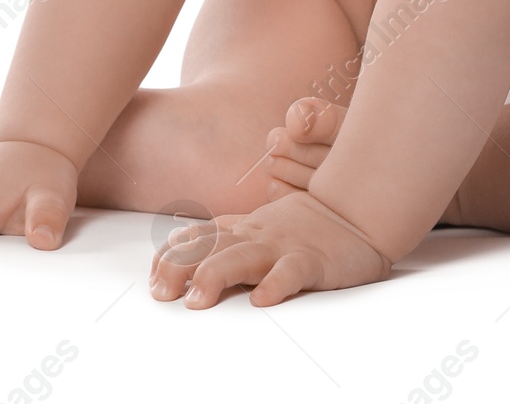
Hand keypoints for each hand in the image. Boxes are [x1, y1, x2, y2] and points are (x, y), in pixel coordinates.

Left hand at [149, 189, 391, 308]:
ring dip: (216, 275)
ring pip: (243, 257)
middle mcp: (256, 236)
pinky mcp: (312, 260)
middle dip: (180, 267)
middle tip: (161, 292)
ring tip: (197, 299)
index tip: (153, 277)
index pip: (198, 238)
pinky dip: (276, 285)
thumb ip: (226, 237)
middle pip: (210, 247)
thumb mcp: (260, 228)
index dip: (171, 256)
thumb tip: (180, 248)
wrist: (356, 209)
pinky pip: (292, 272)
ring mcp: (283, 246)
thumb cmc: (306, 224)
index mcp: (243, 229)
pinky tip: (262, 300)